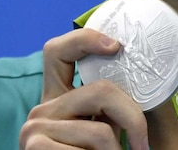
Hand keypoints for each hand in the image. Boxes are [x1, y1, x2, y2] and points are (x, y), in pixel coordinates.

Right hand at [19, 28, 148, 149]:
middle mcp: (41, 109)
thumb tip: (143, 81)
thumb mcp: (98, 135)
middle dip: (133, 118)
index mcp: (56, 100)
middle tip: (143, 145)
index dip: (86, 39)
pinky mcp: (35, 147)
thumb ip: (105, 112)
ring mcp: (34, 128)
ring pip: (100, 128)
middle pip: (100, 90)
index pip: (58, 51)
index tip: (117, 47)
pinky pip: (93, 144)